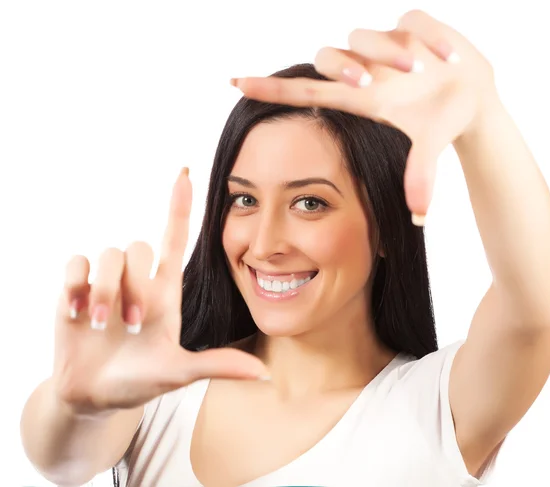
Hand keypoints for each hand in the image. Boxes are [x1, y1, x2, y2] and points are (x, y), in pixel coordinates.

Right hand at [52, 168, 267, 415]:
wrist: (94, 396)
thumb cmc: (141, 381)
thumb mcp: (179, 373)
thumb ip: (217, 367)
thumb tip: (264, 373)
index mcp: (166, 291)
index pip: (175, 237)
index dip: (180, 206)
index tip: (186, 173)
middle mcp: (137, 280)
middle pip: (137, 246)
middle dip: (133, 282)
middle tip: (133, 323)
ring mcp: (105, 283)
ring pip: (107, 254)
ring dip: (104, 291)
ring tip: (101, 325)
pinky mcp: (74, 289)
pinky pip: (75, 263)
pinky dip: (77, 286)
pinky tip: (78, 314)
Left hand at [231, 10, 498, 220]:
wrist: (475, 96)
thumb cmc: (439, 121)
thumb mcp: (428, 146)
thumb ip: (420, 176)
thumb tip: (420, 218)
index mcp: (360, 100)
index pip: (305, 92)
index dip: (271, 89)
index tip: (234, 83)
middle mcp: (365, 70)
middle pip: (327, 58)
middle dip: (347, 68)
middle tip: (371, 83)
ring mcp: (385, 45)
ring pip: (363, 36)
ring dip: (390, 52)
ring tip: (421, 71)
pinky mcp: (414, 24)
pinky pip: (412, 21)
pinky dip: (429, 37)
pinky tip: (448, 56)